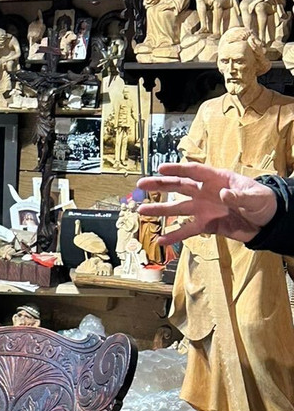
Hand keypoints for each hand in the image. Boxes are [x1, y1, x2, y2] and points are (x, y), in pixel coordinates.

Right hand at [136, 162, 277, 245]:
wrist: (268, 223)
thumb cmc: (264, 203)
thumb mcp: (255, 197)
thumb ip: (239, 195)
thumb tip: (222, 194)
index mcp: (218, 180)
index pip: (195, 172)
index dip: (178, 169)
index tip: (161, 169)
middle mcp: (206, 193)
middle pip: (180, 187)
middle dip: (160, 185)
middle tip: (142, 184)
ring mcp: (204, 209)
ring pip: (178, 209)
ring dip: (160, 210)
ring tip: (142, 210)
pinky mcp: (206, 225)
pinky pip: (187, 230)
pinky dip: (174, 236)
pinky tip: (160, 240)